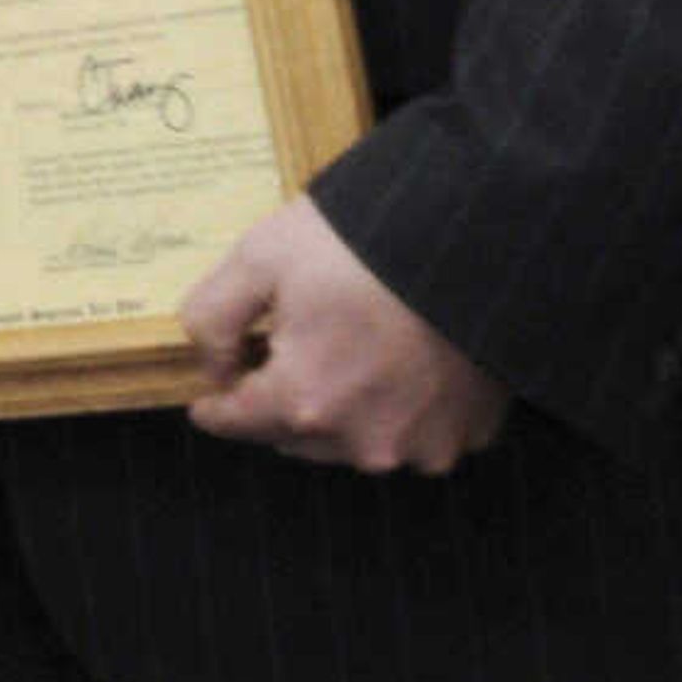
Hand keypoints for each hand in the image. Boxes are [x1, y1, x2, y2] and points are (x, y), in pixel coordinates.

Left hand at [181, 192, 507, 471]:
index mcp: (305, 402)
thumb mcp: (259, 258)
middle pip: (294, 435)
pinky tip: (398, 361)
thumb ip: (213, 319)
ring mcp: (422, 444)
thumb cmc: (360, 243)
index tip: (207, 401)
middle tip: (281, 354)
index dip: (215, 407)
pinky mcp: (467, 434)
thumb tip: (213, 367)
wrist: (474, 237)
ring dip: (339, 411)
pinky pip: (414, 433)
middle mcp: (364, 441)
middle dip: (280, 402)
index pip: (238, 423)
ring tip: (342, 352)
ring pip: (353, 441)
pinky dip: (398, 408)